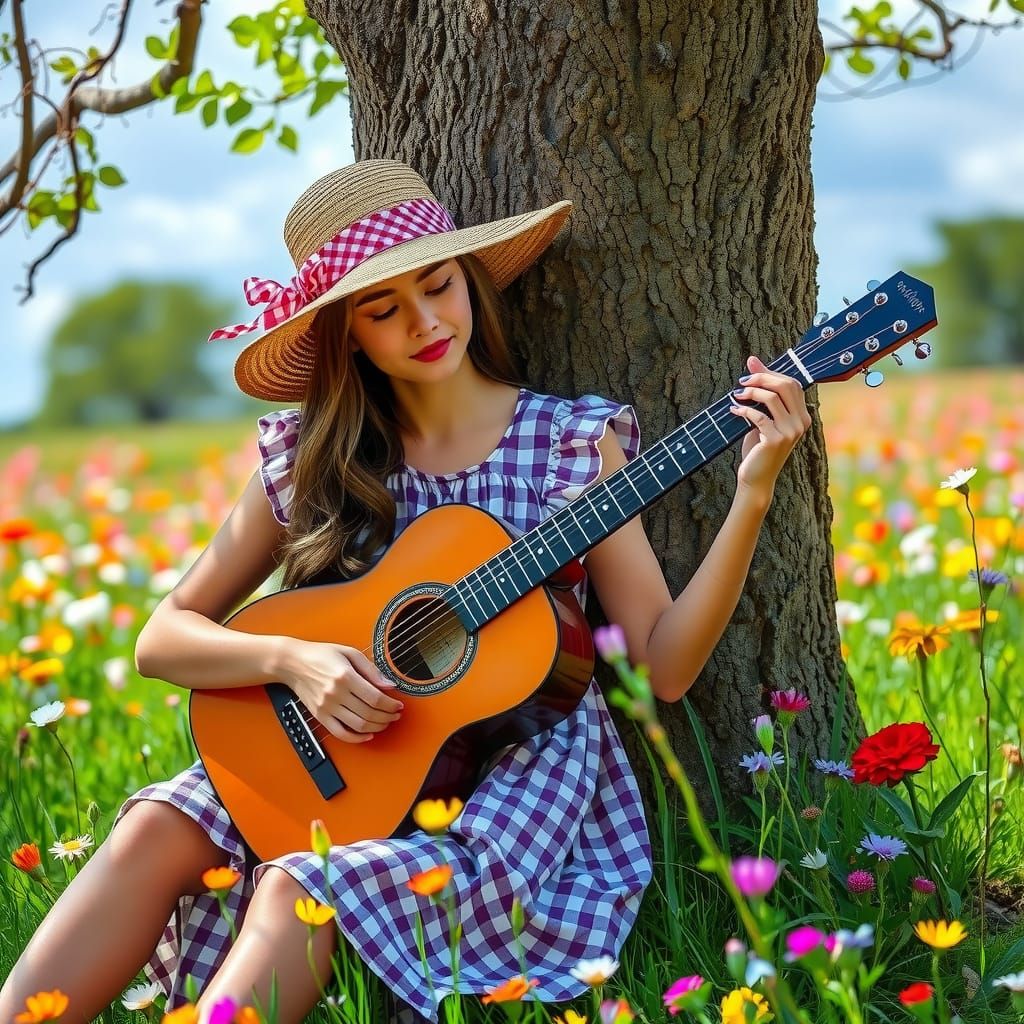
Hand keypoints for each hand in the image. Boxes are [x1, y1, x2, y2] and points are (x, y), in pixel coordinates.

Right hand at [278, 637, 402, 742]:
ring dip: (377, 727)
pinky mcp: (320, 716)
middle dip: (388, 717)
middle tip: (396, 714)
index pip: (375, 697)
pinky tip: (368, 734)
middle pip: (369, 713)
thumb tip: (389, 684)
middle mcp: (336, 694)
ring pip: (358, 725)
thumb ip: (371, 670)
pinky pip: (341, 733)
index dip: (391, 704)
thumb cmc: (320, 655)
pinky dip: (357, 738)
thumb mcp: (349, 653)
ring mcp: (327, 707)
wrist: (292, 663)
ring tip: (386, 722)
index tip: (398, 705)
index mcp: (345, 676)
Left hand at [729, 354, 811, 504]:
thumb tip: (753, 361)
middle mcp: (801, 422)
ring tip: (736, 395)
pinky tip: (733, 410)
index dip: (771, 372)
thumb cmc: (758, 448)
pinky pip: (759, 416)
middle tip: (742, 381)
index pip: (792, 383)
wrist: (756, 478)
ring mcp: (790, 431)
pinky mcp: (776, 439)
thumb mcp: (762, 419)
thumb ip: (761, 395)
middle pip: (785, 386)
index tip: (751, 367)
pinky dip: (743, 410)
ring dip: (751, 392)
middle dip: (761, 378)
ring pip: (772, 398)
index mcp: (803, 416)